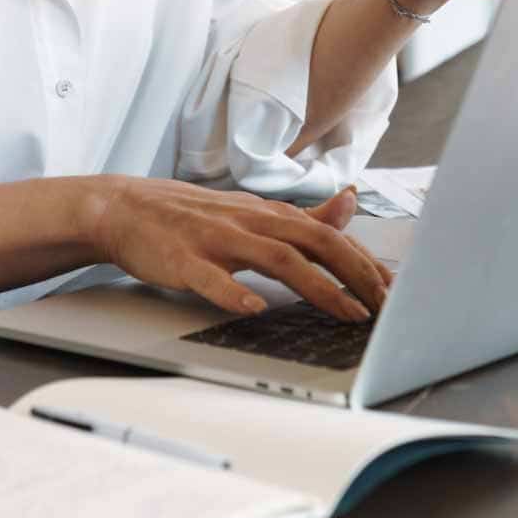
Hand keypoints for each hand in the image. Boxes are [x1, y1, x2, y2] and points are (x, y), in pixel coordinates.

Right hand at [88, 179, 390, 321]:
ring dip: (317, 286)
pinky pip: (210, 278)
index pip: (328, 234)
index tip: (393, 289)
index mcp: (267, 214)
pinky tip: (252, 309)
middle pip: (313, 242)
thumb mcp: (250, 212)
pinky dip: (233, 293)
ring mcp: (216, 239)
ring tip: (347, 312)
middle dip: (356, 274)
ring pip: (275, 258)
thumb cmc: (191, 217)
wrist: (123, 208)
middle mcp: (248, 221)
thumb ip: (301, 217)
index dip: (364, 261)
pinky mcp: (182, 260)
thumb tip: (349, 205)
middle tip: (384, 305)